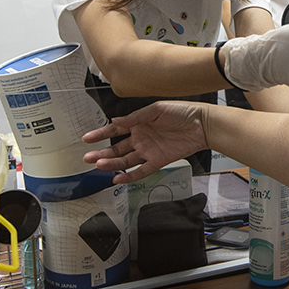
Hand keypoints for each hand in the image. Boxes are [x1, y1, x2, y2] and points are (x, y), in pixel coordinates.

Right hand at [82, 101, 207, 183]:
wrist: (201, 124)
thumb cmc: (182, 112)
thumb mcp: (156, 110)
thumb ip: (135, 117)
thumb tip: (116, 120)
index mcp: (138, 123)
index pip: (115, 129)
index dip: (100, 134)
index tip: (87, 139)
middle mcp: (141, 138)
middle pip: (117, 148)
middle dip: (101, 153)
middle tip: (87, 158)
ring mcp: (149, 150)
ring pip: (126, 160)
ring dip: (112, 163)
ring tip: (99, 165)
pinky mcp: (158, 161)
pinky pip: (141, 170)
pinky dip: (129, 176)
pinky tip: (117, 178)